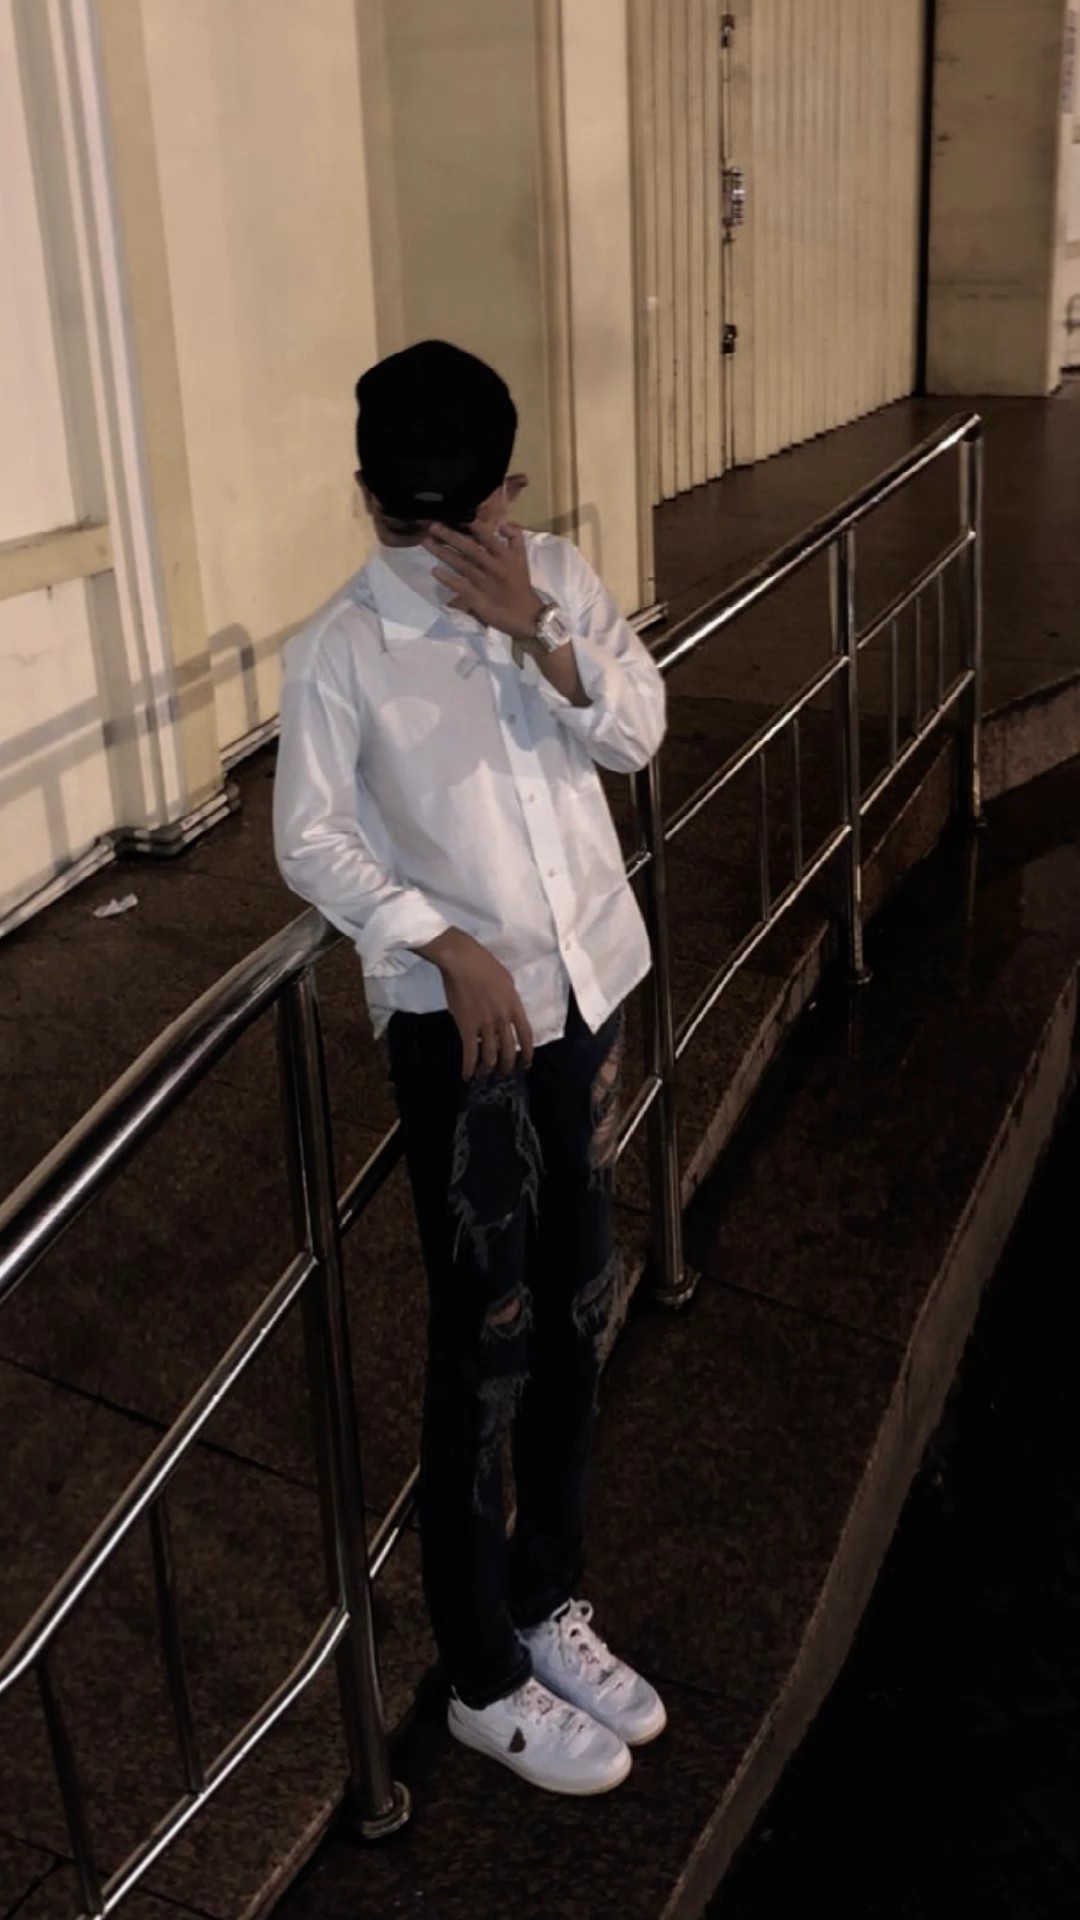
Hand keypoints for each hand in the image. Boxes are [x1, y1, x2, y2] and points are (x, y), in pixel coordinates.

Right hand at [417, 928, 534, 1078]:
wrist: (462, 960)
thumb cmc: (483, 964)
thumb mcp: (506, 980)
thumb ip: (509, 999)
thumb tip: (507, 1012)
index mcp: (514, 1005)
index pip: (527, 1035)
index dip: (528, 1053)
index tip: (526, 1063)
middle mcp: (503, 1018)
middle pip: (510, 1050)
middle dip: (507, 1066)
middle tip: (502, 1073)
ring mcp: (485, 1024)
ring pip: (490, 1056)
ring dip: (488, 1069)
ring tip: (484, 1074)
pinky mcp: (467, 1027)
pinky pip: (470, 1053)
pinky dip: (469, 1067)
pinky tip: (466, 1075)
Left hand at [425, 521, 543, 643]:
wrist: (526, 615)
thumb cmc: (520, 583)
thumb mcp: (522, 556)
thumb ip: (514, 537)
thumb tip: (500, 522)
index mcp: (505, 556)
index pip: (488, 537)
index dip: (473, 526)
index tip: (456, 515)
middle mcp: (494, 567)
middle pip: (470, 549)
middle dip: (451, 536)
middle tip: (433, 526)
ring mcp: (484, 583)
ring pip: (462, 565)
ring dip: (444, 553)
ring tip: (427, 543)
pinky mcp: (477, 598)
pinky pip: (460, 586)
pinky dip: (447, 579)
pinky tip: (435, 571)